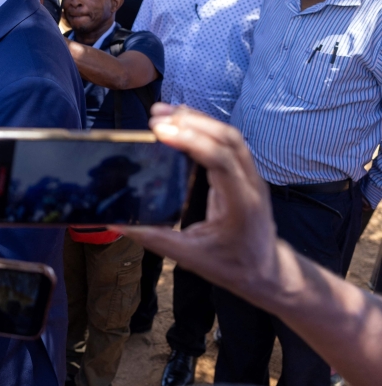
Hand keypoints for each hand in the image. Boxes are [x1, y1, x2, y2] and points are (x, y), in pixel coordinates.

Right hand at [118, 104, 277, 295]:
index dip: (190, 141)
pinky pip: (227, 142)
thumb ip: (154, 238)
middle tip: (155, 117)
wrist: (266, 272)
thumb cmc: (232, 266)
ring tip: (162, 112)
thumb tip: (118, 223)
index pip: (220, 160)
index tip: (160, 132)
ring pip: (229, 135)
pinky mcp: (244, 173)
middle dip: (191, 122)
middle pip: (227, 139)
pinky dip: (203, 128)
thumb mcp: (190, 258)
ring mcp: (250, 176)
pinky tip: (180, 123)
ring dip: (197, 120)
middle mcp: (250, 184)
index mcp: (240, 204)